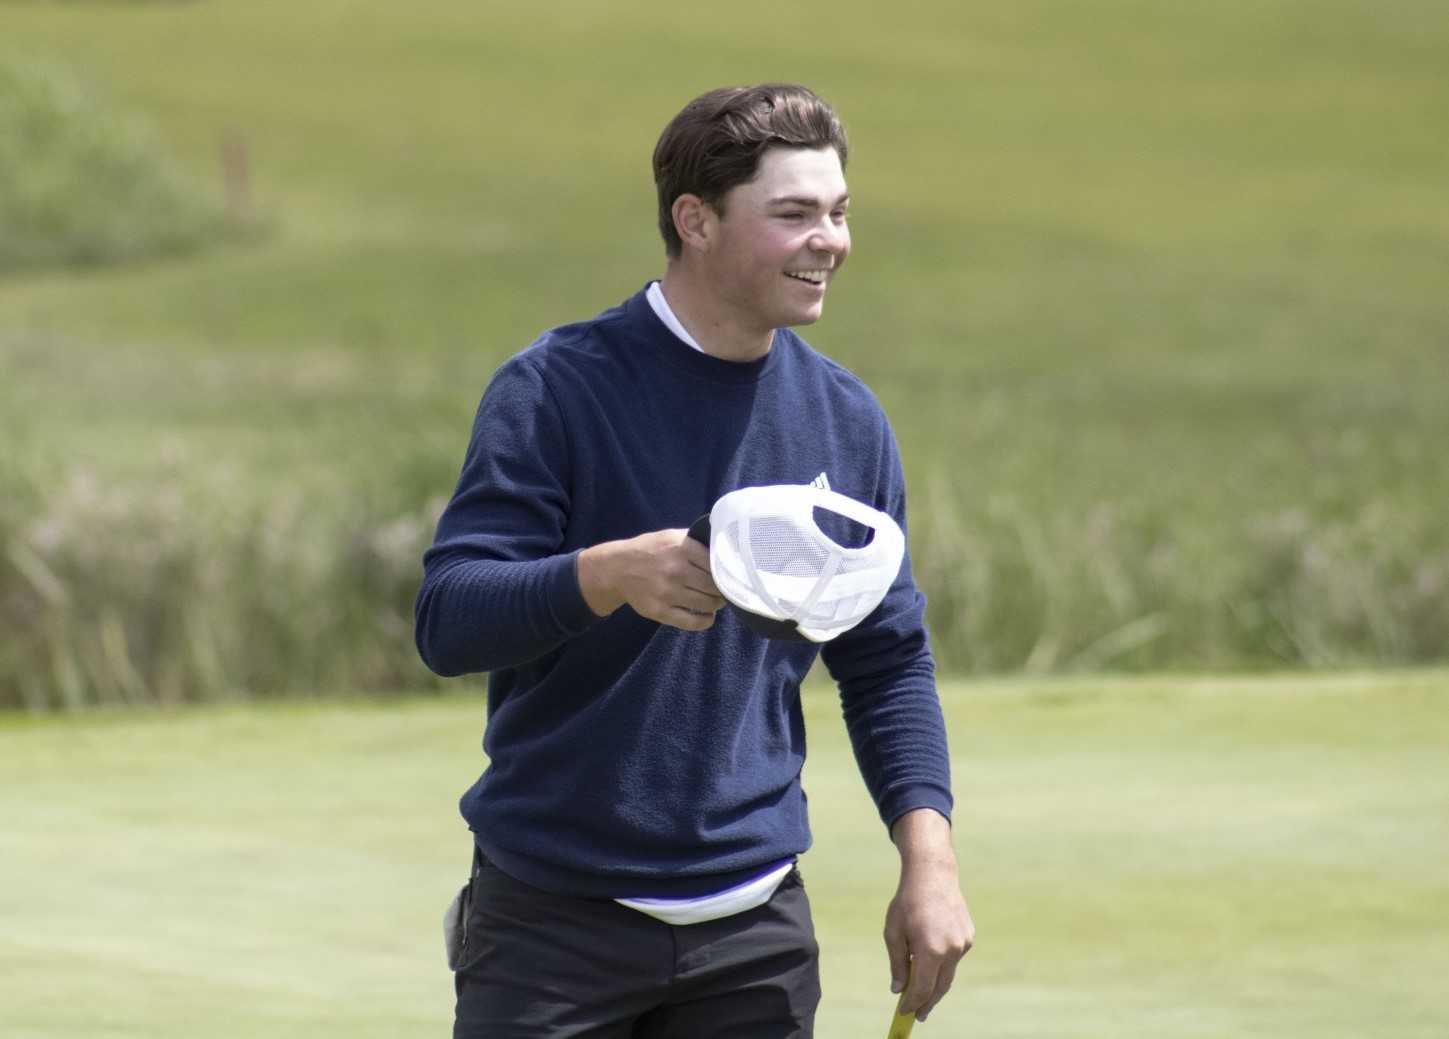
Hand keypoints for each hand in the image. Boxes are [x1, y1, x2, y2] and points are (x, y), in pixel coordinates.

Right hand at [576, 529, 725, 630]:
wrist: (616, 569)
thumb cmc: (649, 550)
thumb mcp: (671, 536)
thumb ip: (696, 541)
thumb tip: (726, 548)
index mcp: (681, 548)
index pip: (717, 563)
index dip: (728, 571)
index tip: (732, 575)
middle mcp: (676, 570)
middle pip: (715, 586)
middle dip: (724, 590)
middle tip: (726, 590)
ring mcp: (668, 593)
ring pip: (707, 604)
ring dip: (717, 604)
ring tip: (717, 601)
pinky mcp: (660, 611)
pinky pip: (691, 622)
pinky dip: (705, 621)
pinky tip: (708, 616)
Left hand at [884, 808, 974, 1022]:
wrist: (932, 874)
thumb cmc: (907, 903)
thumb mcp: (893, 932)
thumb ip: (897, 963)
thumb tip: (899, 989)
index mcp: (930, 950)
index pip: (922, 988)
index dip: (913, 1003)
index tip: (904, 1012)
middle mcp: (951, 949)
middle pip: (940, 987)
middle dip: (928, 1002)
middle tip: (918, 1014)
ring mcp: (963, 943)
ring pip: (948, 973)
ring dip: (935, 981)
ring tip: (921, 989)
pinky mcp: (969, 936)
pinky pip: (954, 957)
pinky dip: (943, 963)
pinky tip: (932, 955)